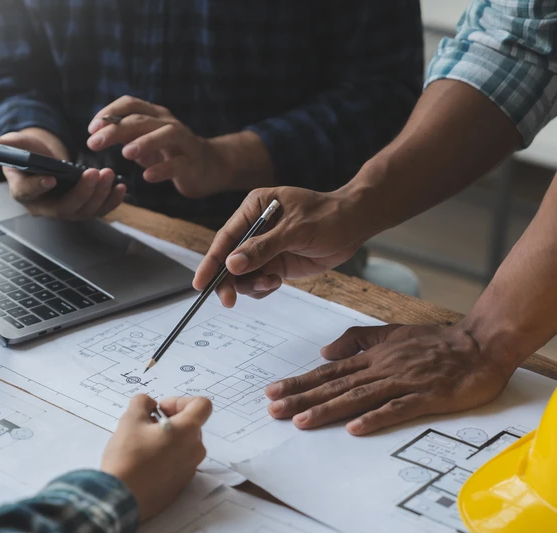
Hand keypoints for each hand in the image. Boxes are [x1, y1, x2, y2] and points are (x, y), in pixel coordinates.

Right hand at [0, 128, 125, 219]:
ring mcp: (64, 209)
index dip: (38, 187)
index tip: (51, 177)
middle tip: (94, 173)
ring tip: (109, 175)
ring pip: (83, 211)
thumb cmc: (27, 153)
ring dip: (99, 195)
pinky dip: (111, 201)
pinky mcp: (81, 207)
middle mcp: (43, 206)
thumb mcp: (15, 144)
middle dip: (81, 193)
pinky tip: (121, 187)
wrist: (43, 160)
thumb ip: (5, 144)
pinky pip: (97, 210)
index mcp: (21, 191)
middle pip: (63, 208)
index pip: (27, 193)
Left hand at [87, 96, 222, 198]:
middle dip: (116, 130)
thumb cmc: (170, 153)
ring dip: (144, 142)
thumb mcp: (145, 142)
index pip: (130, 103)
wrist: (208, 167)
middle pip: (141, 120)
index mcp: (155, 115)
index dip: (109, 113)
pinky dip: (162, 170)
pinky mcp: (192, 163)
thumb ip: (125, 136)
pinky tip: (148, 177)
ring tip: (126, 153)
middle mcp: (168, 123)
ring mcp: (183, 142)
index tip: (91, 129)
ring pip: (165, 135)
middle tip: (94, 143)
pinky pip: (178, 164)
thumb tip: (96, 134)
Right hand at [101, 394, 211, 520]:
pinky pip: (179, 462)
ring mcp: (190, 469)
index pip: (202, 405)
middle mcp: (196, 450)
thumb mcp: (130, 420)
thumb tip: (150, 405)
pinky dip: (167, 456)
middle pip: (191, 425)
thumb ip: (142, 403)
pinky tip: (145, 463)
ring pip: (184, 444)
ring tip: (143, 444)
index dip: (180, 401)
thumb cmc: (128, 456)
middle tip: (147, 426)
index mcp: (188, 431)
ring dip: (168, 438)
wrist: (121, 498)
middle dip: (171, 420)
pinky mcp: (181, 485)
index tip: (160, 410)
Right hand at [193, 186, 375, 306]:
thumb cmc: (329, 216)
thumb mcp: (295, 230)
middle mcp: (255, 228)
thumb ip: (262, 248)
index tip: (200, 283)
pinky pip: (259, 281)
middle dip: (228, 280)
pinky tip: (276, 283)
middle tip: (228, 300)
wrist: (356, 224)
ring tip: (270, 283)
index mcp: (253, 208)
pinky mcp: (276, 263)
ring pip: (243, 274)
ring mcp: (265, 247)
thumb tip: (232, 264)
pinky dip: (262, 287)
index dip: (211, 261)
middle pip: (229, 259)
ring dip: (250, 285)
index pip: (226, 237)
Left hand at [265, 324, 514, 433]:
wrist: (482, 344)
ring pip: (359, 397)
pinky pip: (397, 408)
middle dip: (302, 398)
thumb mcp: (393, 333)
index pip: (329, 372)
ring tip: (301, 421)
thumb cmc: (438, 342)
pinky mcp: (427, 397)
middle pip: (335, 386)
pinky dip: (375, 418)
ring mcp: (404, 382)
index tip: (273, 392)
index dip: (300, 382)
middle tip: (273, 410)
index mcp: (374, 357)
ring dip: (328, 409)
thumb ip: (359, 340)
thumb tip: (325, 352)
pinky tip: (354, 428)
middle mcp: (382, 368)